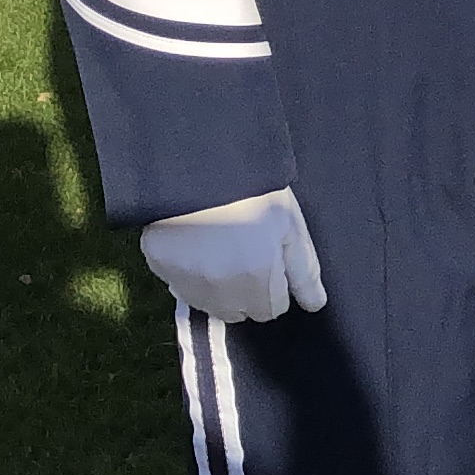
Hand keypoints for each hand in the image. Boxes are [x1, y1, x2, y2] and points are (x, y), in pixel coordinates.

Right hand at [140, 187, 326, 323]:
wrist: (197, 163)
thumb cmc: (254, 191)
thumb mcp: (290, 225)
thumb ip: (304, 272)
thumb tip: (314, 306)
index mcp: (258, 283)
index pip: (273, 309)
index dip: (275, 283)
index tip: (269, 258)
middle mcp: (222, 293)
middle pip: (241, 311)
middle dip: (247, 290)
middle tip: (245, 249)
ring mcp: (187, 284)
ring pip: (210, 303)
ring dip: (218, 287)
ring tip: (220, 246)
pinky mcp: (160, 269)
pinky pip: (180, 285)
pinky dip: (189, 273)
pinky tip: (195, 243)